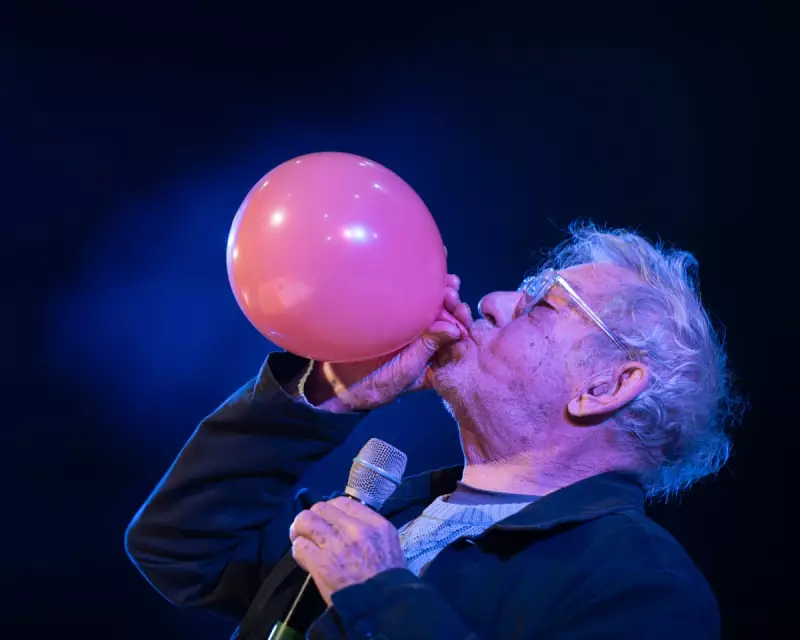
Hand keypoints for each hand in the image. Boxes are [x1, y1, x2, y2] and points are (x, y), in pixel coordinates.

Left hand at [289, 496, 407, 606]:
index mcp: (374, 523)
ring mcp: (336, 545)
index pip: (343, 502)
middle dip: (313, 517)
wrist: (383, 606)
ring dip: (300, 530)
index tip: (328, 520)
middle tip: (311, 529)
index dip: (330, 509)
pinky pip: (300, 546)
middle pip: (321, 508)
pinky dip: (299, 550)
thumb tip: (344, 522)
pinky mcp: (320, 563)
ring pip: (305, 521)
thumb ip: (368, 528)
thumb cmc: (387, 577)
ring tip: (301, 538)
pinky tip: (304, 558)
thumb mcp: (387, 542)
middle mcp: (354, 529)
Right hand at [304, 273, 473, 410]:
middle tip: (451, 292)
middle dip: (452, 302)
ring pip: (431, 305)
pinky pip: (408, 300)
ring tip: (446, 280)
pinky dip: (418, 285)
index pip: (456, 335)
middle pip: (447, 316)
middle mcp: (427, 339)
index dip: (461, 320)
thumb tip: (455, 329)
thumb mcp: (406, 370)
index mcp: (436, 356)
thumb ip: (428, 349)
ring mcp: (411, 327)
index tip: (462, 309)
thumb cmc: (377, 384)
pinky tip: (427, 271)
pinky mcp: (394, 316)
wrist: (341, 382)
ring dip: (440, 291)